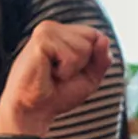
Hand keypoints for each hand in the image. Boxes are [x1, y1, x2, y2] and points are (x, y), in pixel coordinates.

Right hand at [0, 21, 111, 135]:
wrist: (33, 111)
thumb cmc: (57, 94)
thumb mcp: (90, 77)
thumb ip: (102, 59)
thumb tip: (104, 38)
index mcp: (62, 32)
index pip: (96, 35)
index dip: (93, 58)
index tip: (72, 72)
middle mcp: (53, 27)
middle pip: (93, 39)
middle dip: (83, 63)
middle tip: (60, 74)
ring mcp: (46, 31)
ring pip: (84, 48)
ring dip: (73, 69)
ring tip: (53, 73)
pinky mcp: (41, 40)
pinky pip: (71, 56)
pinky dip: (65, 71)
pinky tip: (47, 72)